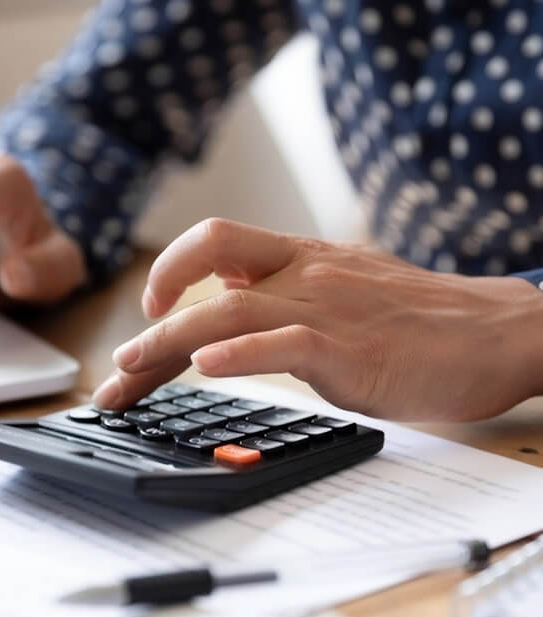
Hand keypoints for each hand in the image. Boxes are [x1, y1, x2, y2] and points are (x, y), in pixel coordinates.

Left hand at [93, 218, 542, 421]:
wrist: (497, 332)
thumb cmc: (423, 320)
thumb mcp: (345, 290)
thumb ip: (291, 295)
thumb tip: (238, 311)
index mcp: (303, 257)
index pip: (217, 245)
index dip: (170, 271)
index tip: (149, 308)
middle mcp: (306, 273)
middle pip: (208, 271)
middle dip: (153, 317)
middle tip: (119, 365)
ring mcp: (325, 306)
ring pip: (229, 309)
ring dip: (170, 342)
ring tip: (132, 371)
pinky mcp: (349, 347)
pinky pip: (283, 342)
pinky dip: (239, 354)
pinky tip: (207, 368)